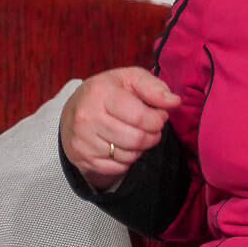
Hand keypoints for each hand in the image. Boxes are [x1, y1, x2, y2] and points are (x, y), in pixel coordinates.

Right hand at [60, 67, 179, 188]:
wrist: (73, 111)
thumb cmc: (108, 92)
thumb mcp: (130, 79)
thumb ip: (154, 87)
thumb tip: (174, 101)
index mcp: (100, 92)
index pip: (140, 116)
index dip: (158, 119)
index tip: (160, 115)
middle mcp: (87, 117)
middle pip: (137, 139)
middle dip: (152, 135)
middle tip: (152, 127)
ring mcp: (83, 140)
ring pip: (129, 155)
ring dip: (141, 147)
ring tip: (136, 133)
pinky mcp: (83, 158)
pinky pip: (118, 167)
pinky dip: (127, 159)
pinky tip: (122, 145)